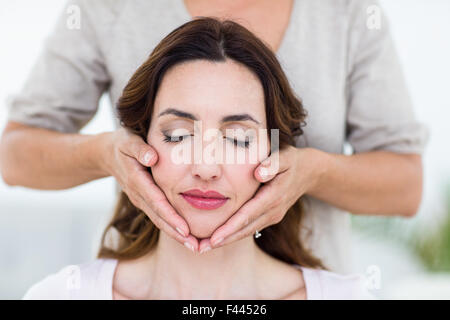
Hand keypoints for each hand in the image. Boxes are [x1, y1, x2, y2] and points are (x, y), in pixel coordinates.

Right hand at [100, 127, 198, 251]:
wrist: (107, 154)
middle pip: (159, 217)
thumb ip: (140, 149)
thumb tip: (152, 158)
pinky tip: (184, 235)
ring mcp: (140, 199)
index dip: (171, 216)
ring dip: (175, 234)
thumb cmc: (123, 144)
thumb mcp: (129, 141)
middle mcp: (138, 194)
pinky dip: (170, 227)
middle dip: (176, 233)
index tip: (185, 229)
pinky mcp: (143, 201)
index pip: (157, 201)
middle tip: (195, 246)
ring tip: (193, 246)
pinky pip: (157, 216)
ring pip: (158, 220)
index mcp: (137, 180)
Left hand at [198, 146, 326, 251]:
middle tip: (201, 249)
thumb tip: (259, 173)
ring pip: (247, 231)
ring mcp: (273, 216)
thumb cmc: (290, 160)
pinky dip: (235, 234)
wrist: (308, 172)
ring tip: (205, 247)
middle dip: (223, 240)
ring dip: (227, 240)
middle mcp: (274, 210)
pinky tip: (219, 238)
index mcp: (274, 196)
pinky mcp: (271, 217)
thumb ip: (272, 163)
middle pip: (245, 229)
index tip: (214, 238)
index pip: (248, 214)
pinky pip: (251, 227)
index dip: (230, 227)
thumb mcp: (284, 157)